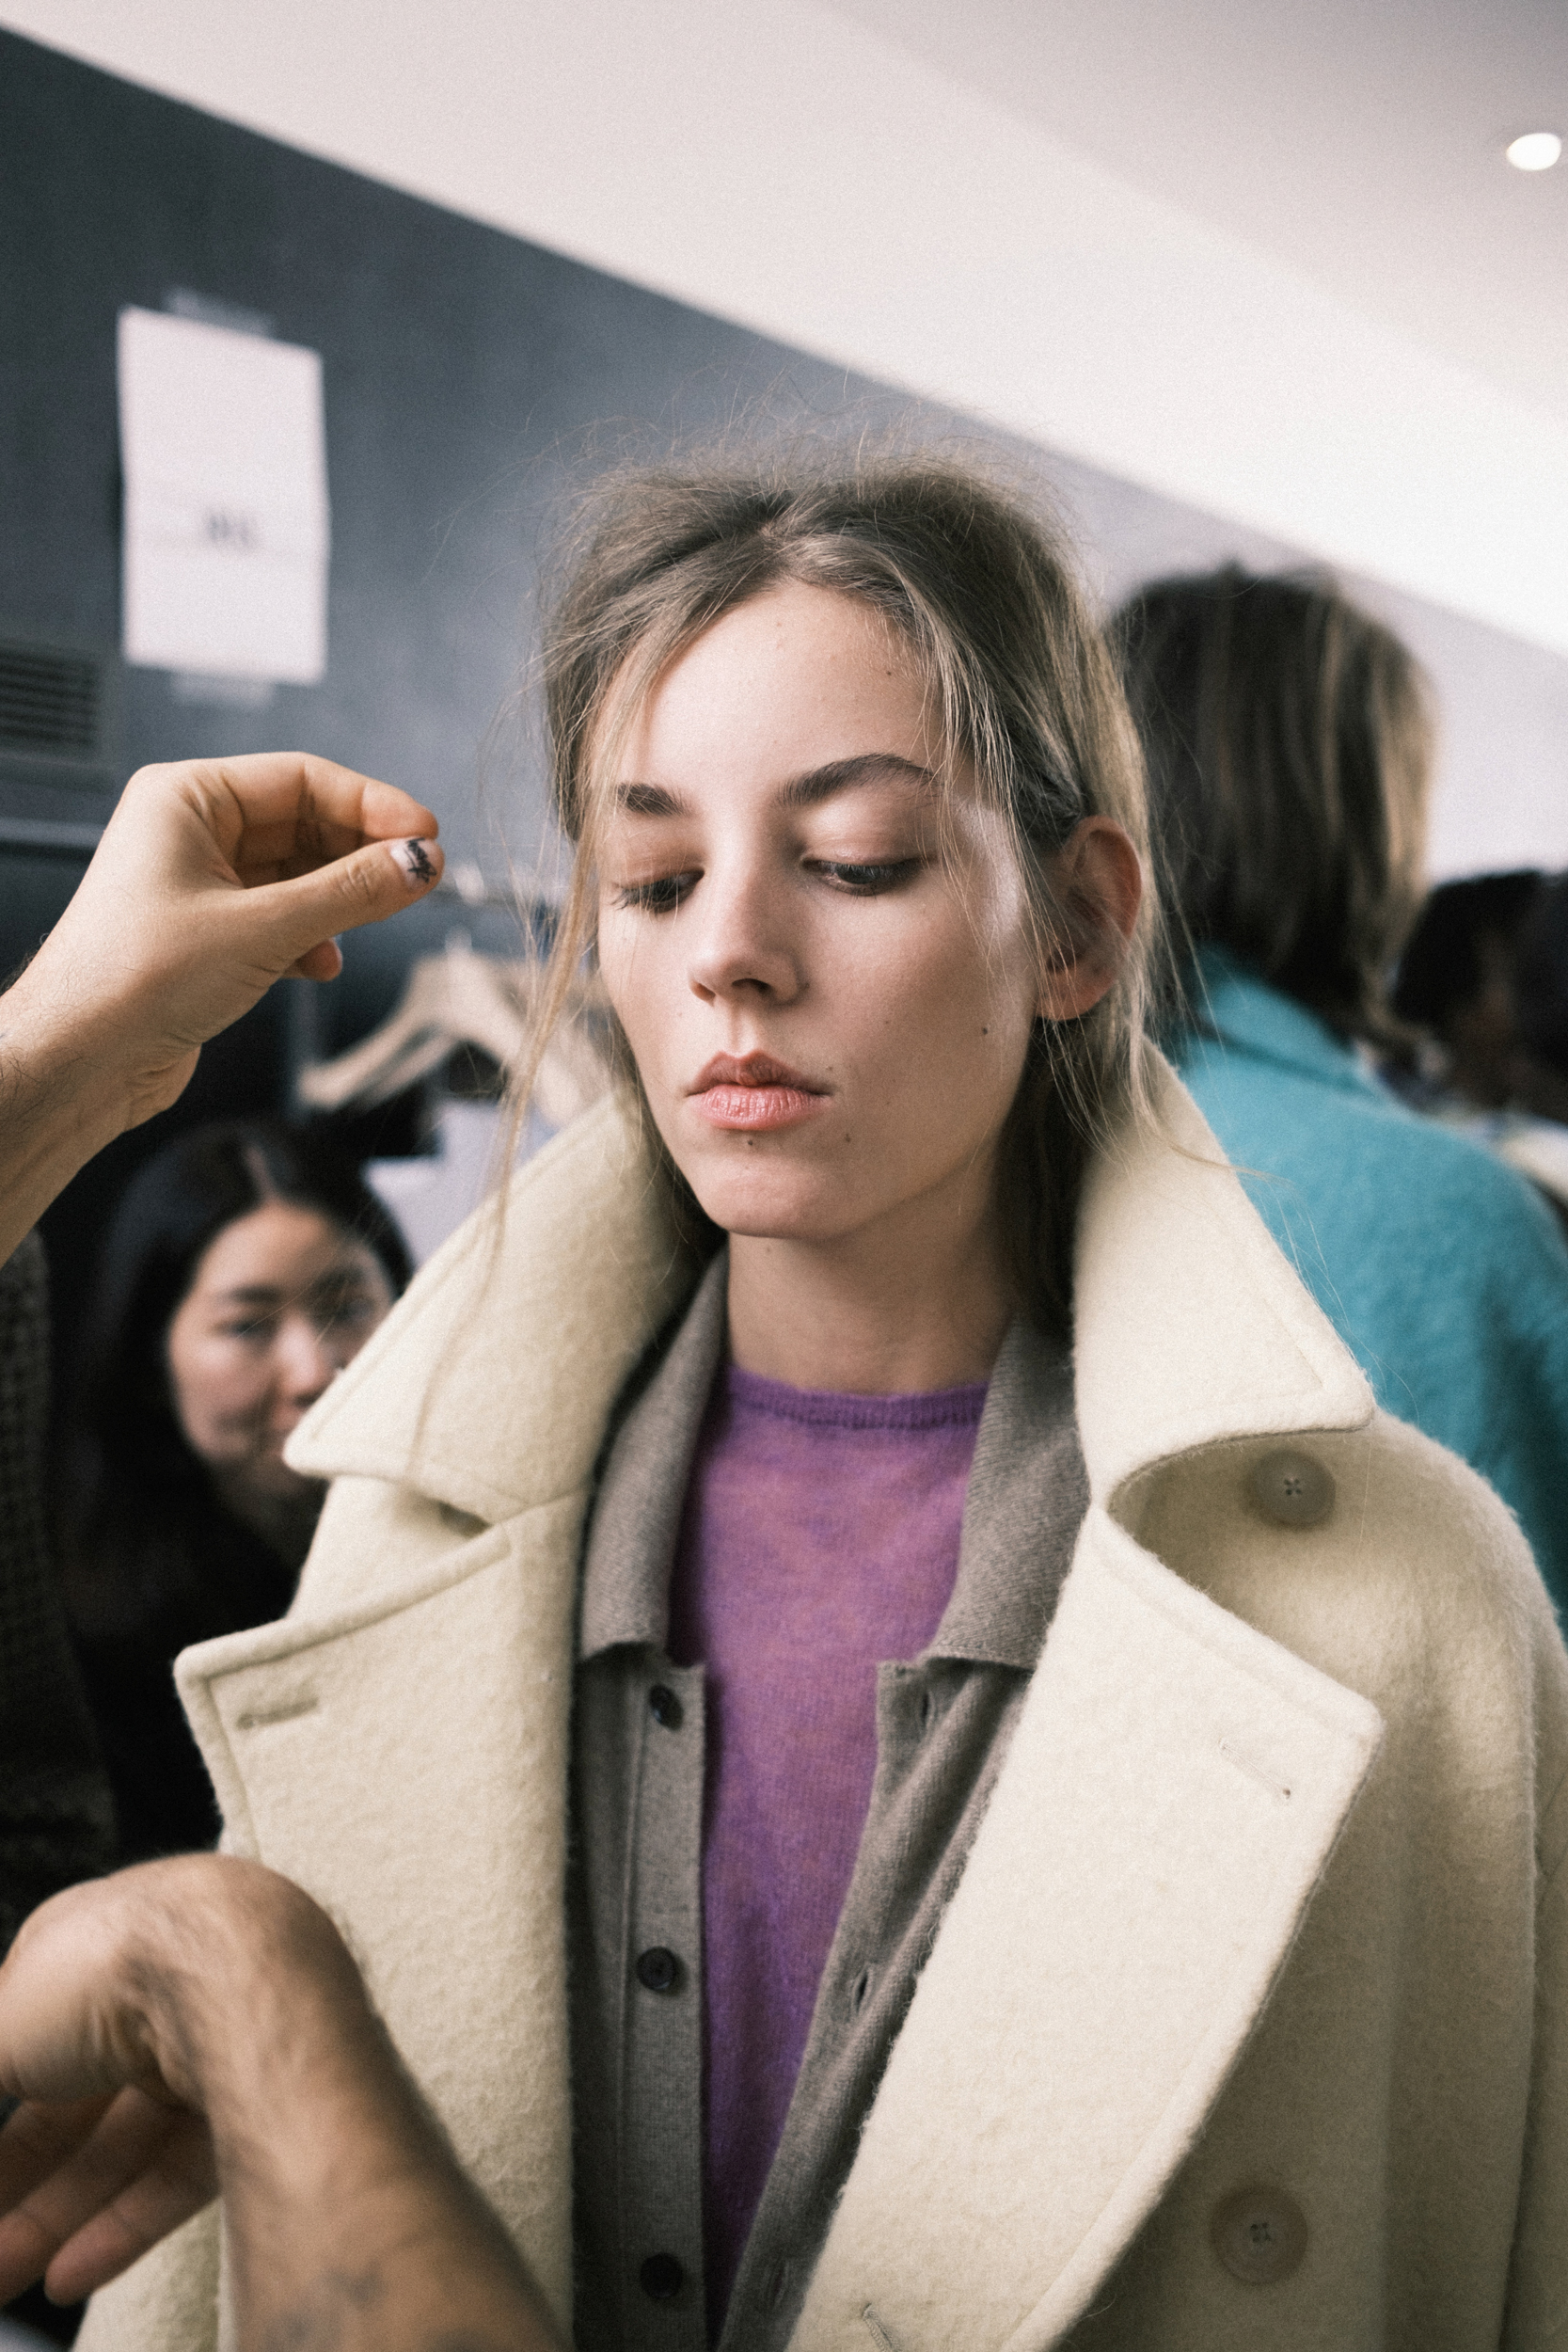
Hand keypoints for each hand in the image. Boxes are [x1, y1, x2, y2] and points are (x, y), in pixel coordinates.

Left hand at [0, 753, 443, 1261]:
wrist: (81, 1059)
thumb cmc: (133, 979)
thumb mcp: (264, 928)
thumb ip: (352, 891)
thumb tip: (418, 864)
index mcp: (185, 799)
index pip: (301, 779)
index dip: (371, 804)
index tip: (424, 834)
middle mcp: (188, 832)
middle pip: (303, 823)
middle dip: (361, 855)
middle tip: (417, 877)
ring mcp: (197, 883)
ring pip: (296, 874)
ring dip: (340, 900)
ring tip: (378, 919)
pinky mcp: (206, 933)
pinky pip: (280, 916)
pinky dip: (311, 936)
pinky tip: (322, 962)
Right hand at [0, 1860, 562, 2347]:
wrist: (240, 1971)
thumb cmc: (113, 1962)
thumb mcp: (2, 2017)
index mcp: (100, 1941)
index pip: (33, 2033)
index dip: (5, 2092)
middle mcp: (163, 1985)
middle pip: (78, 2101)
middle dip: (21, 2176)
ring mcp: (214, 2038)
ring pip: (127, 2144)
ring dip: (58, 2216)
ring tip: (3, 2278)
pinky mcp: (258, 2094)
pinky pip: (183, 2169)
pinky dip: (124, 2224)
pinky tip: (68, 2275)